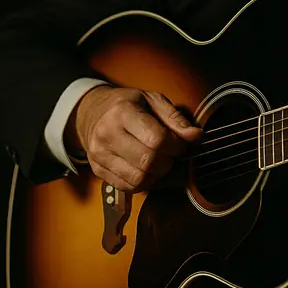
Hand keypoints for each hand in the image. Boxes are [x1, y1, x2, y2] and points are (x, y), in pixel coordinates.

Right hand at [66, 86, 202, 191]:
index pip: (157, 139)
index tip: (182, 144)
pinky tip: (148, 170)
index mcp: (122, 112)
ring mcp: (99, 155)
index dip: (177, 146)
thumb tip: (196, 136)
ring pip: (138, 179)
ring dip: (157, 175)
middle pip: (148, 162)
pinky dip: (144, 183)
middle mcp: (107, 135)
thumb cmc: (127, 104)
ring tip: (160, 162)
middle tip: (172, 155)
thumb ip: (175, 118)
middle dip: (169, 162)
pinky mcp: (98, 170)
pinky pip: (127, 187)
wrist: (91, 113)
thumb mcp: (153, 100)